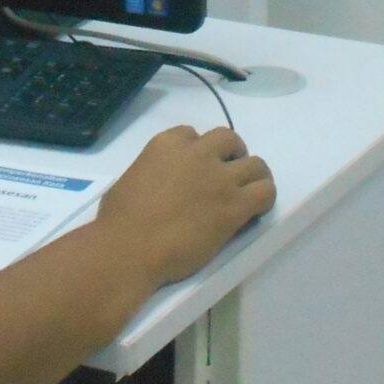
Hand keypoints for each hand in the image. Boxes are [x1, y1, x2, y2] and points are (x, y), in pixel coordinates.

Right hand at [95, 126, 274, 286]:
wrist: (129, 248)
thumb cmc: (118, 220)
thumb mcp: (130, 179)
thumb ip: (152, 171)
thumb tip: (158, 184)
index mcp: (167, 144)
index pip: (193, 134)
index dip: (198, 151)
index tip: (196, 168)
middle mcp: (198, 154)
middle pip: (229, 139)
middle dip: (231, 154)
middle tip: (226, 176)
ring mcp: (220, 179)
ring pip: (255, 164)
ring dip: (253, 175)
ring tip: (247, 192)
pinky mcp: (234, 206)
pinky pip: (265, 192)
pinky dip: (264, 198)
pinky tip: (255, 210)